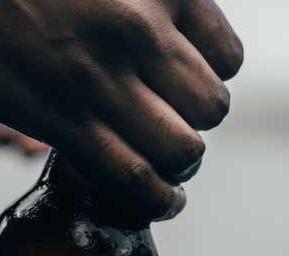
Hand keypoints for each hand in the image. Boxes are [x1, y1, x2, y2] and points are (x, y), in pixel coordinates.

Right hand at [0, 0, 241, 219]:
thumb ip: (132, 7)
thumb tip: (154, 39)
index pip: (226, 60)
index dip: (205, 86)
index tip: (179, 96)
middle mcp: (142, 28)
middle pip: (210, 110)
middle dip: (191, 130)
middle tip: (162, 135)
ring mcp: (102, 77)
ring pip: (181, 149)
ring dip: (176, 172)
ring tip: (167, 178)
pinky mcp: (62, 118)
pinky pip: (132, 176)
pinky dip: (153, 200)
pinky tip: (159, 202)